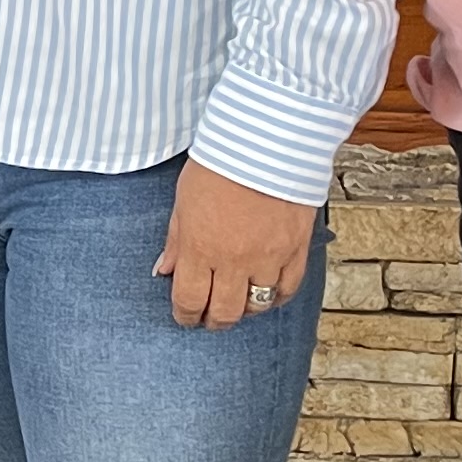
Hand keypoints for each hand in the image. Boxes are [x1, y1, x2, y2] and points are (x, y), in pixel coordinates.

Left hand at [156, 159, 315, 331]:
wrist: (267, 141)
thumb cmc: (221, 163)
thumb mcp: (184, 200)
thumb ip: (176, 240)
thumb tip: (165, 270)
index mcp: (200, 247)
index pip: (189, 300)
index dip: (185, 316)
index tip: (185, 316)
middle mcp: (234, 259)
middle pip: (225, 312)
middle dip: (214, 320)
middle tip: (211, 317)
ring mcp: (268, 257)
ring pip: (257, 305)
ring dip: (245, 309)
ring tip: (239, 302)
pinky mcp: (296, 250)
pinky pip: (287, 289)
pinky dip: (276, 297)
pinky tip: (267, 292)